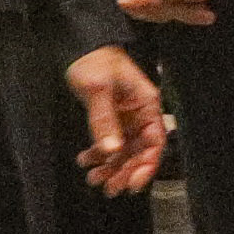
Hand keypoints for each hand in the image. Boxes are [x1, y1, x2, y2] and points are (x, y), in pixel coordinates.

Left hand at [62, 44, 167, 196]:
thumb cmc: (94, 60)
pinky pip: (109, 143)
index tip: (133, 184)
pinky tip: (85, 161)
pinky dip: (98, 155)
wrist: (78, 45)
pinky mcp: (112, 119)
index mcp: (147, 103)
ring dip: (110, 167)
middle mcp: (140, 114)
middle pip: (139, 151)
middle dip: (125, 171)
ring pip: (123, 151)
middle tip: (109, 188)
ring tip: (93, 179)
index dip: (147, 165)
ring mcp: (126, 118)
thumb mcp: (98, 89)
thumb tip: (112, 151)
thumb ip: (104, 121)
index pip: (155, 141)